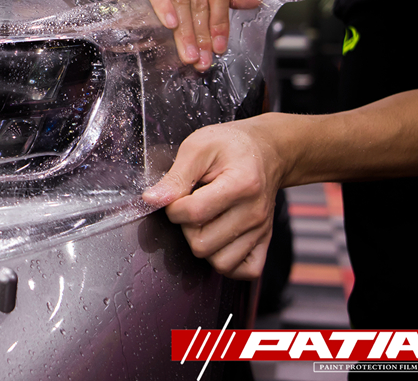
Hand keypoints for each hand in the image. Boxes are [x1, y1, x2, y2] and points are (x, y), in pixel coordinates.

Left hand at [142, 117, 286, 279]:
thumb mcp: (198, 147)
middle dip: (186, 228)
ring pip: (221, 263)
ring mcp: (261, 230)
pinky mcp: (264, 241)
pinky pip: (245, 271)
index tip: (176, 196)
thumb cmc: (229, 146)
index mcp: (241, 184)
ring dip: (204, 245)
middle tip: (191, 207)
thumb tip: (151, 200)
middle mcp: (254, 212)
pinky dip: (228, 263)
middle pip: (203, 244)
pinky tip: (218, 241)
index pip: (193, 214)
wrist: (265, 151)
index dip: (173, 208)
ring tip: (204, 222)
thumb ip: (174, 176)